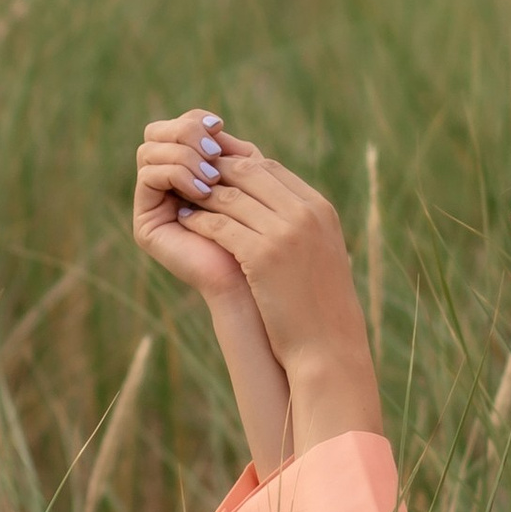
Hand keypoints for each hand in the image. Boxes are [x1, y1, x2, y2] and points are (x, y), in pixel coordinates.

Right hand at [133, 109, 256, 305]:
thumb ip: (231, 152)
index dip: (195, 120)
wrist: (257, 279)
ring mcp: (153, 204)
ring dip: (184, 155)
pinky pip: (148, 177)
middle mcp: (165, 184)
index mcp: (187, 169)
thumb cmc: (263, 230)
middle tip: (214, 151)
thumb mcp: (250, 181)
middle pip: (155, 133)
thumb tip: (213, 121)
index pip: (176, 126)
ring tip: (213, 177)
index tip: (220, 125)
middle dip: (185, 132)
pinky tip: (202, 191)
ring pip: (149, 151)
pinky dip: (176, 174)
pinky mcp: (146, 223)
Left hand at [189, 147, 384, 452]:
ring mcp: (285, 233)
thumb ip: (297, 222)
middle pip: (249, 172)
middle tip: (189, 177)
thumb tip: (266, 203)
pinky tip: (185, 222)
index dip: (238, 165)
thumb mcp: (317, 252)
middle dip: (215, 172)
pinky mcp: (262, 256)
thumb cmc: (319, 304)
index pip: (271, 168)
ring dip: (202, 195)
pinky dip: (199, 220)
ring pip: (230, 196)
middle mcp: (305, 214)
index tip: (214, 173)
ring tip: (182, 197)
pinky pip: (220, 226)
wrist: (327, 345)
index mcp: (320, 209)